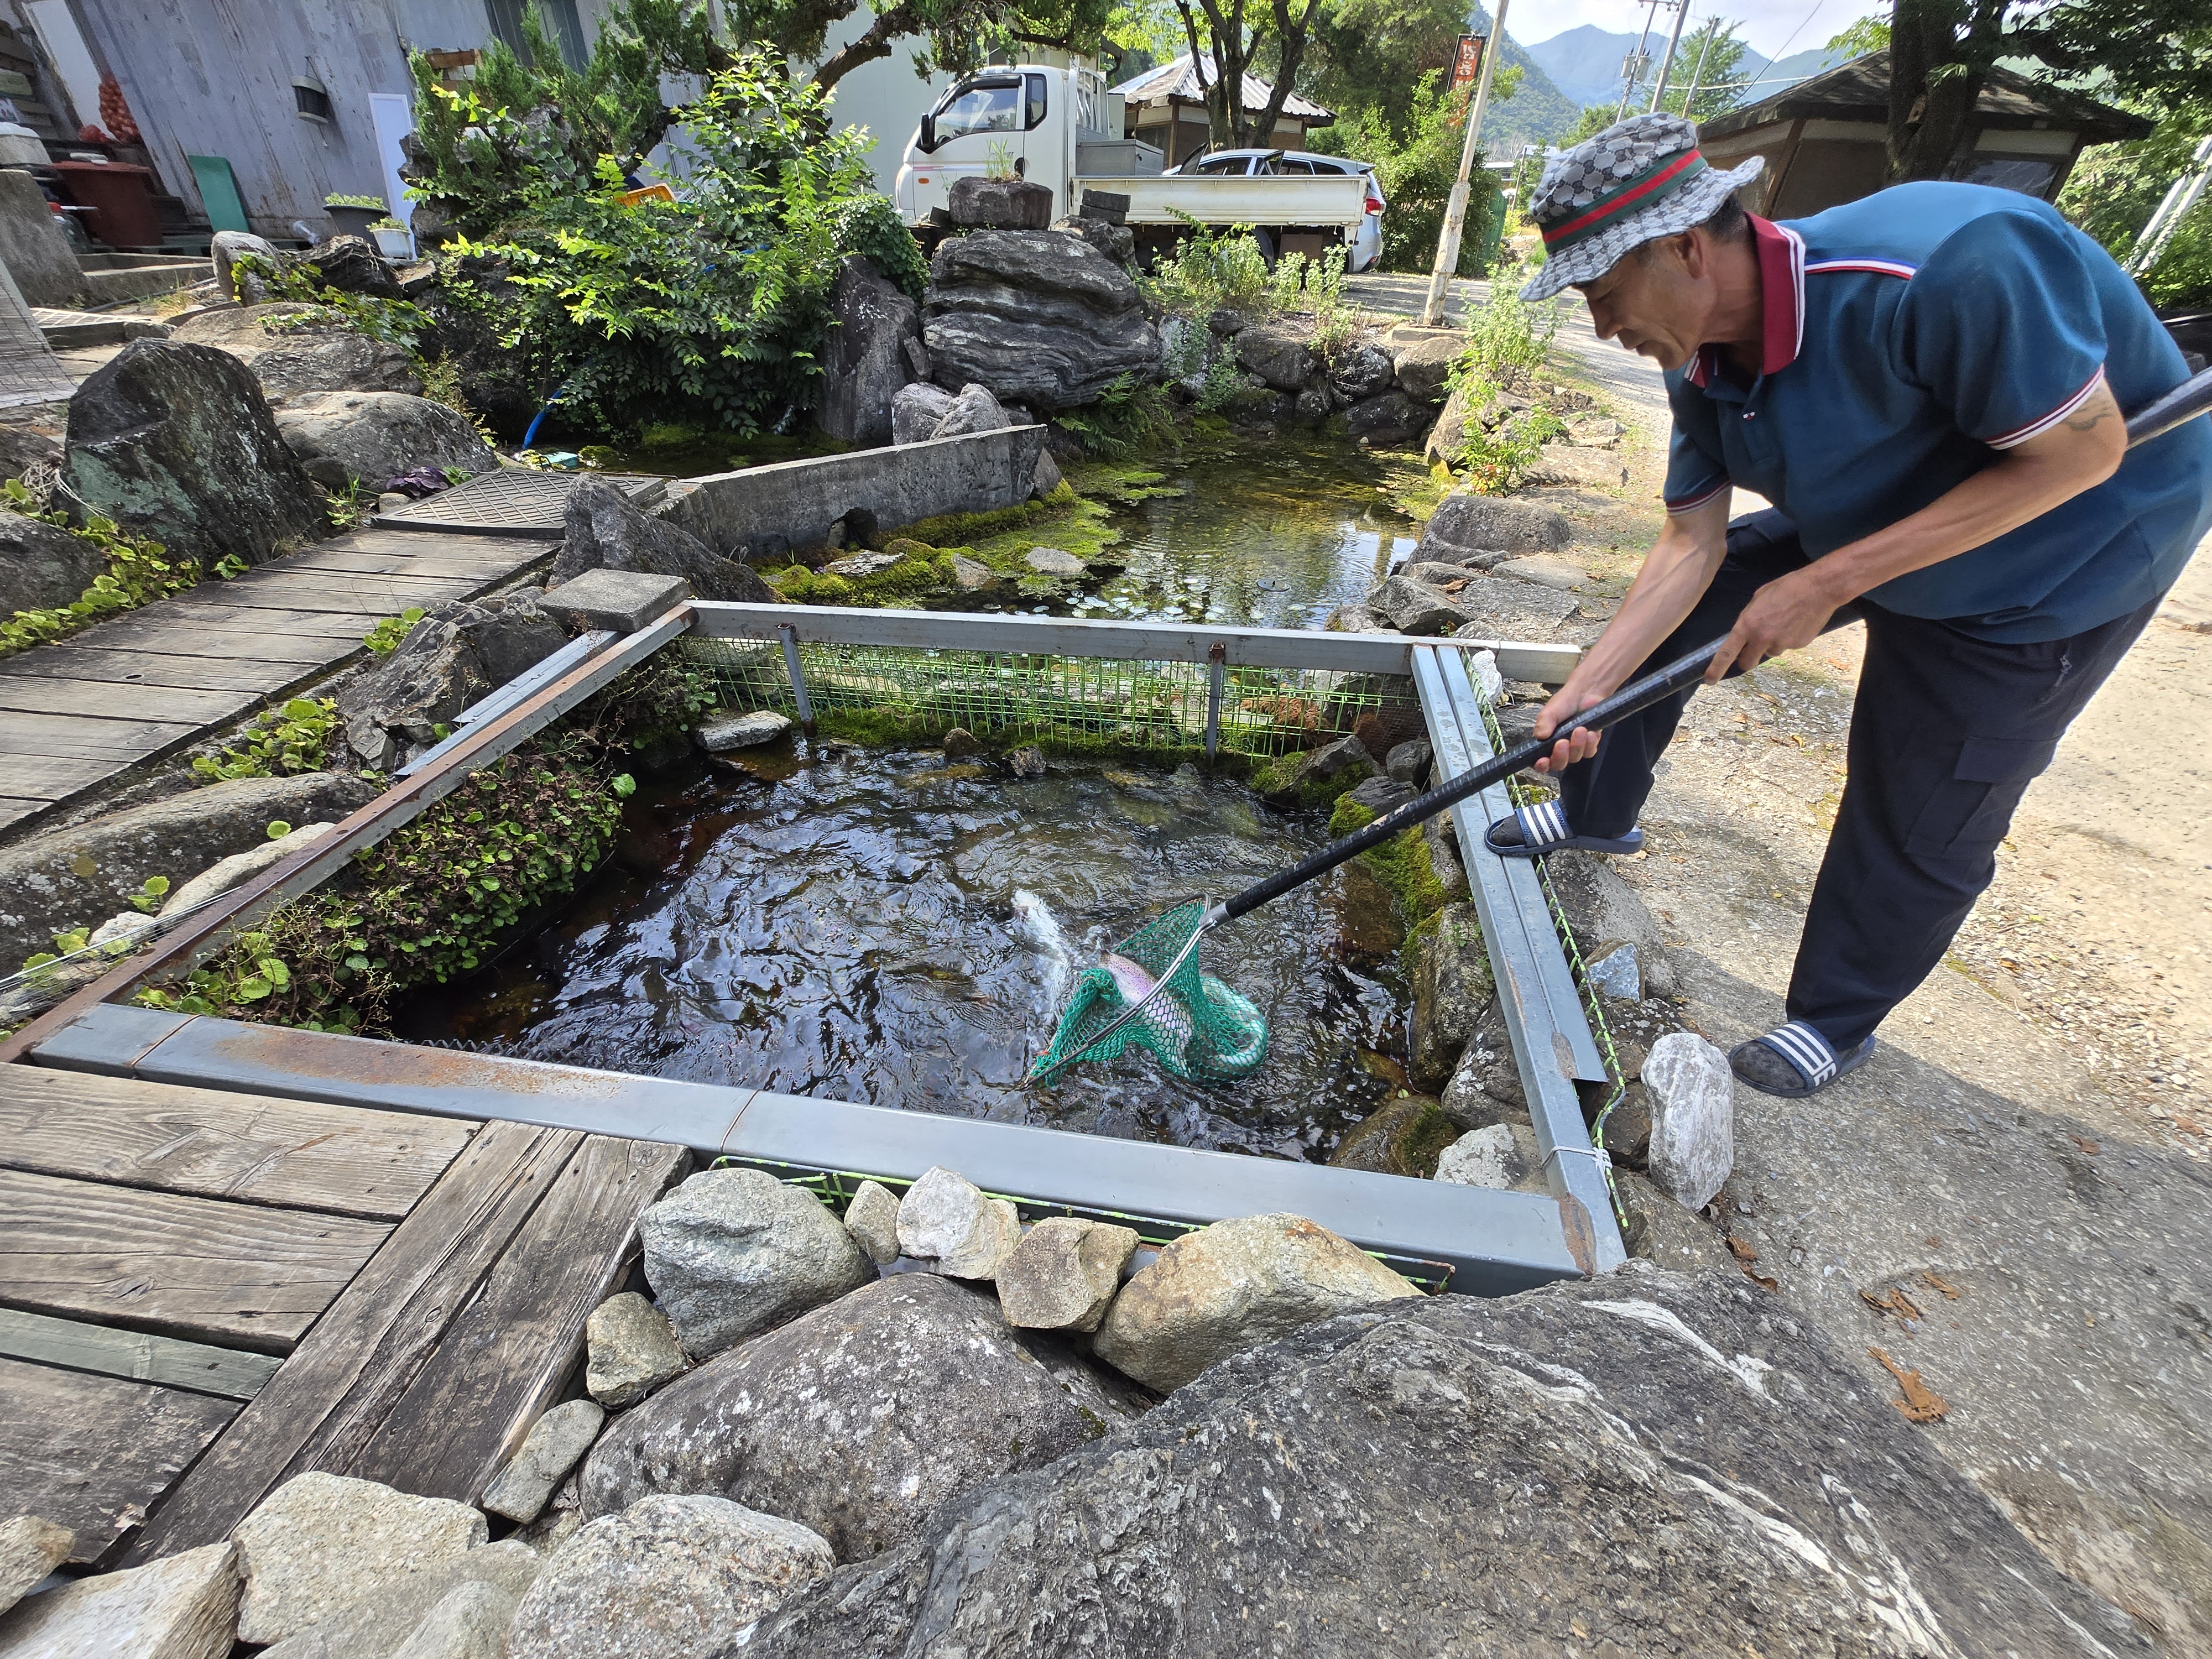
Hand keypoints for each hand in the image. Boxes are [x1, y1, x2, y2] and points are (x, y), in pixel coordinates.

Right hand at [1531, 684, 1607, 773]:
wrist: (1586, 692)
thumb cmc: (1566, 701)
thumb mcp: (1550, 711)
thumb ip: (1543, 723)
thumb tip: (1539, 736)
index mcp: (1545, 741)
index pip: (1540, 761)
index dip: (1541, 765)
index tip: (1543, 761)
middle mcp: (1558, 748)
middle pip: (1558, 764)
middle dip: (1560, 756)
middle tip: (1562, 742)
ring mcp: (1575, 747)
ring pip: (1575, 758)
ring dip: (1577, 746)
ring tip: (1580, 729)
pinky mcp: (1589, 744)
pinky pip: (1589, 752)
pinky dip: (1590, 744)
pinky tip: (1590, 733)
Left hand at [1706, 566, 1843, 682]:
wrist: (1819, 589)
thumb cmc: (1786, 587)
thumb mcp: (1758, 598)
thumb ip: (1749, 618)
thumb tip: (1745, 632)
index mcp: (1748, 625)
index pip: (1727, 653)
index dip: (1716, 669)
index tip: (1709, 680)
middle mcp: (1762, 638)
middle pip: (1747, 663)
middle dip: (1747, 660)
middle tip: (1752, 650)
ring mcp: (1781, 644)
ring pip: (1770, 652)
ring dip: (1771, 644)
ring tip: (1783, 623)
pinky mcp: (1797, 646)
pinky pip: (1787, 647)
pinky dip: (1789, 638)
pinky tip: (1796, 623)